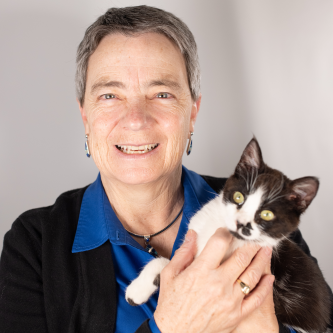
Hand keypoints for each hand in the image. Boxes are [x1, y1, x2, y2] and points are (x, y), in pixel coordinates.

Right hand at [154, 228, 274, 332]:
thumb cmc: (171, 304)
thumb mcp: (170, 274)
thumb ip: (183, 252)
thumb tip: (192, 234)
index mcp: (201, 271)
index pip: (219, 243)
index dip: (225, 232)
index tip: (227, 230)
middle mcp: (218, 283)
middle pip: (241, 257)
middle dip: (250, 245)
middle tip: (254, 238)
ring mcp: (230, 300)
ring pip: (252, 275)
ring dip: (261, 260)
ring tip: (265, 251)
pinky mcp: (237, 315)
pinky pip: (257, 299)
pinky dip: (266, 287)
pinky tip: (269, 277)